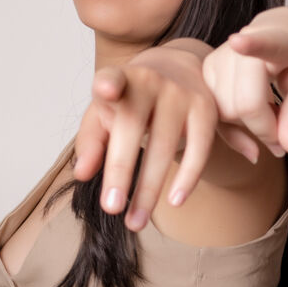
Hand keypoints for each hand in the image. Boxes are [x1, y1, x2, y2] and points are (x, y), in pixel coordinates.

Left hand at [73, 45, 222, 229]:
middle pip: (134, 128)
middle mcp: (151, 81)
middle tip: (112, 208)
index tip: (105, 90)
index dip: (109, 84)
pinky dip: (188, 176)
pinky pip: (199, 148)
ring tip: (136, 220)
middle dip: (121, 169)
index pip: (112, 78)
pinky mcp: (206, 109)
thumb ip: (91, 140)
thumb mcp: (106, 110)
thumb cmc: (133, 97)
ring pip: (165, 145)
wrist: (180, 66)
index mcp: (120, 79)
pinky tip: (176, 201)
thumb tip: (81, 174)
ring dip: (150, 188)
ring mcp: (181, 94)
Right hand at [203, 7, 287, 157]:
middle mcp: (244, 41)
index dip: (251, 45)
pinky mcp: (205, 69)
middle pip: (244, 104)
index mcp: (282, 39)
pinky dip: (233, 127)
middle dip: (266, 130)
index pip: (266, 43)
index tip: (239, 42)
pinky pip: (213, 114)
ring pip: (225, 113)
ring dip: (249, 127)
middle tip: (286, 131)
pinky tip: (254, 118)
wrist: (287, 34)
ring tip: (272, 111)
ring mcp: (220, 55)